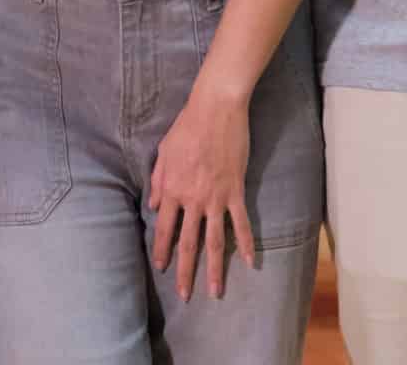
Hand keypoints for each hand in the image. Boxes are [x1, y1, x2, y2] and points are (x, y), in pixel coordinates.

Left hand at [149, 90, 254, 301]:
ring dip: (214, 269)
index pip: (164, 228)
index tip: (161, 267)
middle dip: (186, 271)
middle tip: (185, 295)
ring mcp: (216, 198)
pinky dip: (245, 244)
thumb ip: (158, 181)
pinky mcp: (236, 192)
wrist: (216, 111)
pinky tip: (250, 262)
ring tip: (215, 292)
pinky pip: (241, 223)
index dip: (162, 249)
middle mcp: (193, 199)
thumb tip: (155, 206)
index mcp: (173, 190)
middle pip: (189, 242)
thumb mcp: (163, 153)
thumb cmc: (186, 128)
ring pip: (215, 241)